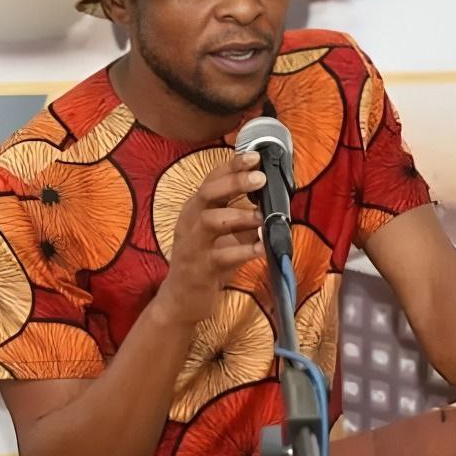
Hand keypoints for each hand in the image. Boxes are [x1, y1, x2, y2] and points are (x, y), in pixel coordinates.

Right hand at [155, 151, 265, 326]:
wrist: (182, 298)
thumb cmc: (206, 259)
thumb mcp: (223, 232)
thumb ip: (242, 214)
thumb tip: (272, 199)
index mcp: (196, 208)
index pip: (212, 179)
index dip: (232, 166)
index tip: (255, 156)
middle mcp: (191, 221)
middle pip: (208, 193)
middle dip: (234, 182)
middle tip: (260, 178)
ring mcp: (194, 245)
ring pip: (212, 221)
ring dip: (240, 216)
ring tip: (263, 217)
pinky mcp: (201, 268)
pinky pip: (223, 256)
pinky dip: (245, 250)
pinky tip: (263, 247)